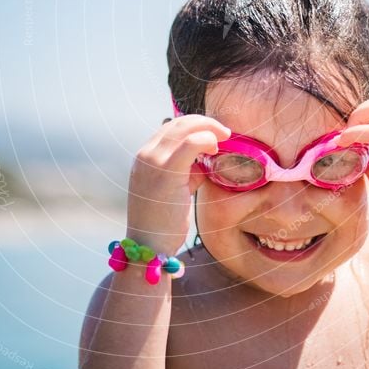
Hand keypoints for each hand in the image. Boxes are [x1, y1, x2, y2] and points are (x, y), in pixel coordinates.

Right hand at [127, 115, 230, 254]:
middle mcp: (145, 155)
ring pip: (185, 127)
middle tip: (224, 132)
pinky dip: (207, 139)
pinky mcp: (166, 171)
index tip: (213, 133)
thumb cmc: (163, 222)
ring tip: (224, 138)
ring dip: (208, 128)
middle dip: (205, 122)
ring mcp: (153, 161)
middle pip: (178, 122)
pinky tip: (215, 150)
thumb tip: (206, 160)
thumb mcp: (173, 189)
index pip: (170, 127)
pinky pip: (191, 143)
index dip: (194, 124)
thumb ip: (186, 171)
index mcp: (143, 157)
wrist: (149, 246)